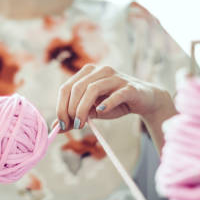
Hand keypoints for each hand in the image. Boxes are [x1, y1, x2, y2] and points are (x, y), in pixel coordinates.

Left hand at [54, 64, 173, 130]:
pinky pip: (116, 94)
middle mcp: (100, 71)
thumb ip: (75, 117)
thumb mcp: (92, 111)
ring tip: (81, 124)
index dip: (60, 107)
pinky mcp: (130, 87)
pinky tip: (100, 112)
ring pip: (92, 89)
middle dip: (70, 109)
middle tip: (72, 126)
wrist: (144, 101)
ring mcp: (115, 77)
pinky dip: (106, 103)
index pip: (66, 88)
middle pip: (76, 88)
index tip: (61, 124)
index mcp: (87, 73)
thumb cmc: (115, 104)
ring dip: (83, 108)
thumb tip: (55, 128)